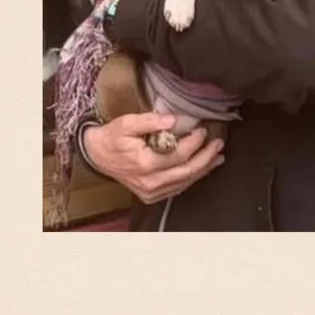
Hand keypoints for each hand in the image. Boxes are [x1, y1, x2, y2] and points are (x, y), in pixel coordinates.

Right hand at [81, 112, 224, 203]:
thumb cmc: (112, 137)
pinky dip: (191, 178)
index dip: (194, 143)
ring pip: (184, 182)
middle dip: (206, 157)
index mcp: (144, 164)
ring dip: (203, 169)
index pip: (178, 156)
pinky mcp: (151, 196)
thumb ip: (150, 121)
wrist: (96, 155)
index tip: (203, 130)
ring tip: (217, 157)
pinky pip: (177, 189)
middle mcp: (149, 182)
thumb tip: (172, 119)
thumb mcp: (126, 123)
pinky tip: (202, 168)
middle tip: (219, 144)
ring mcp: (150, 192)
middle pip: (186, 172)